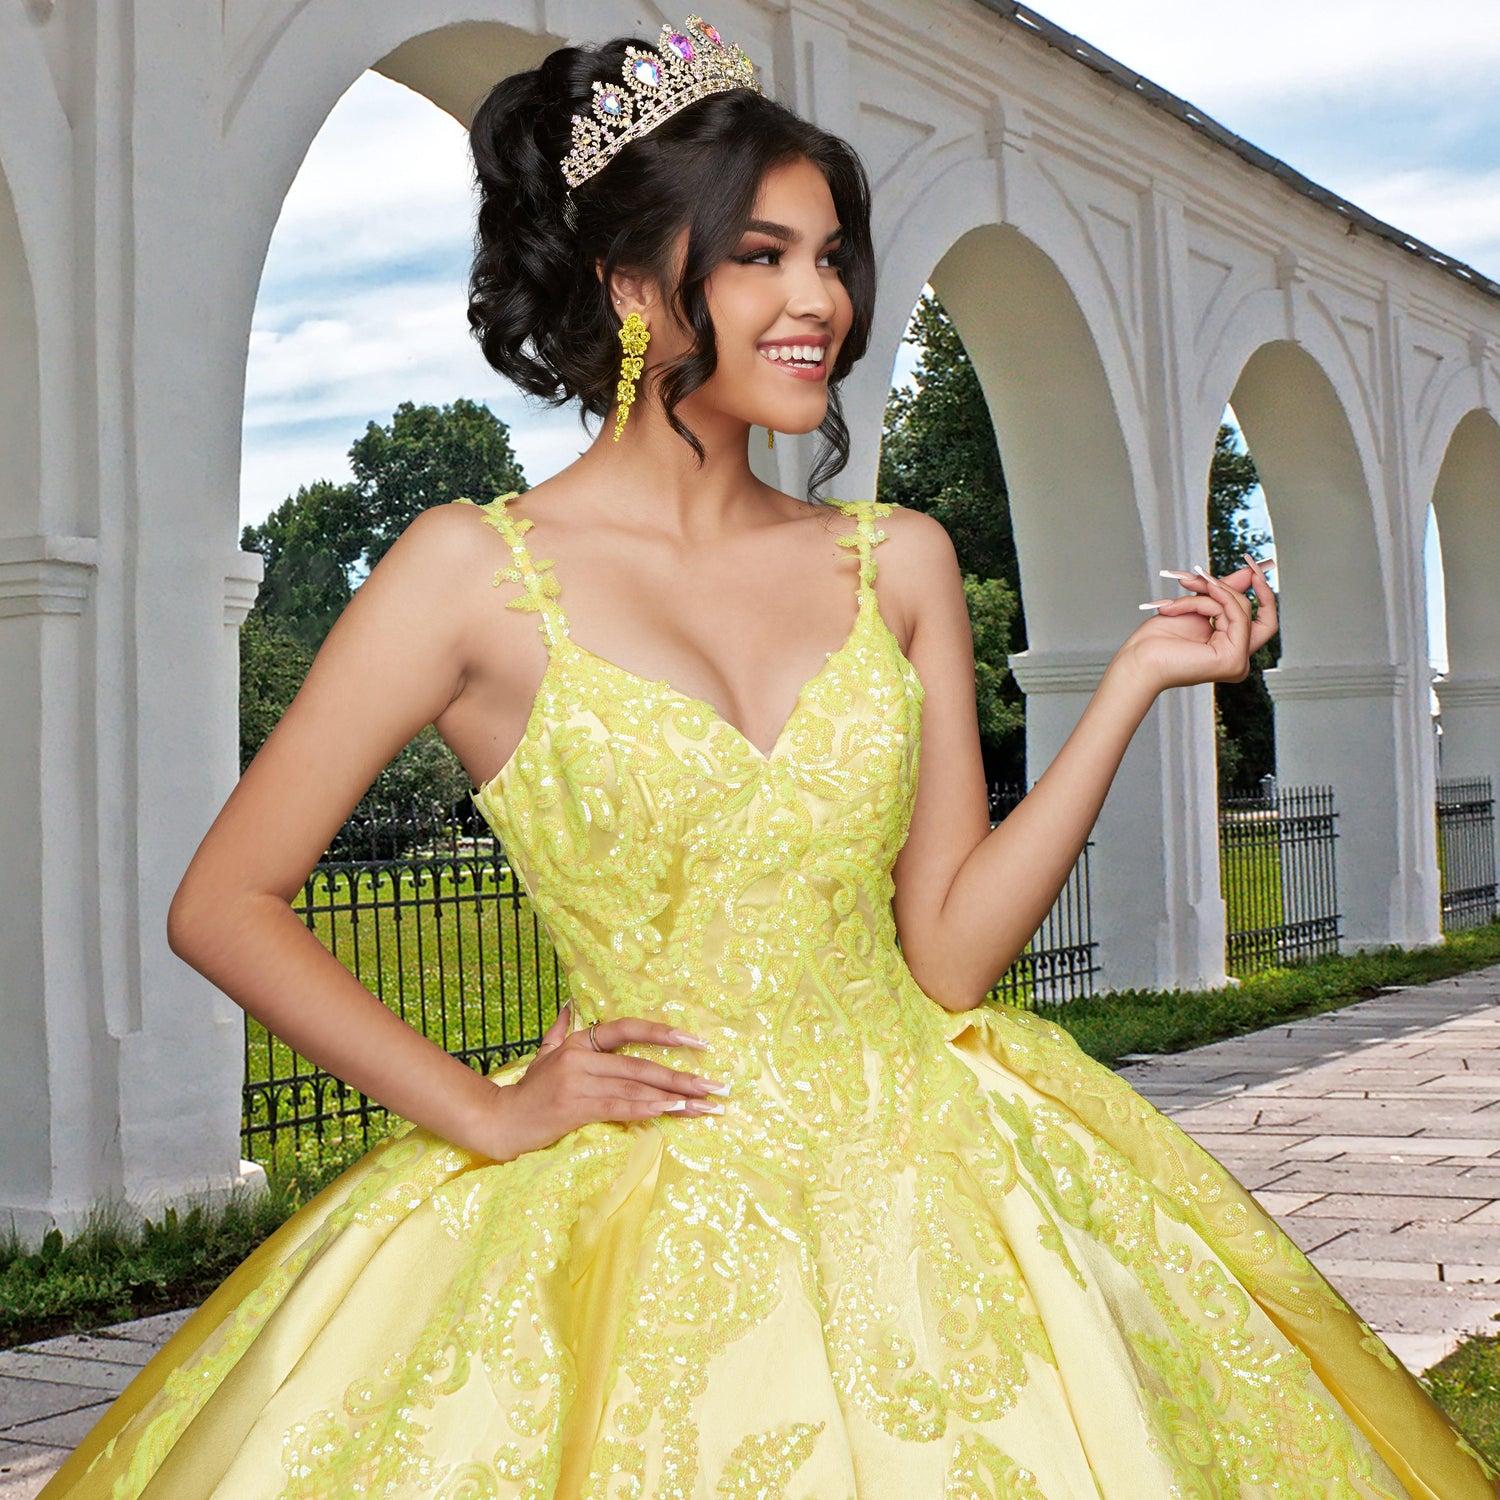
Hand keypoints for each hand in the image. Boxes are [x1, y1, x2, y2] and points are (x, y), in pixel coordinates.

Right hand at [494, 1001, 728, 1158]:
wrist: (499, 1120)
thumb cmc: (528, 1091)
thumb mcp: (543, 1054)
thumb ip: (558, 1029)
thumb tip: (567, 1004)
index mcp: (579, 1041)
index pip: (628, 1029)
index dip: (664, 1033)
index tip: (698, 1042)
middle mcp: (580, 1056)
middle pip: (641, 1065)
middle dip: (683, 1077)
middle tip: (716, 1086)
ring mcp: (577, 1081)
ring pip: (635, 1088)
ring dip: (673, 1098)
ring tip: (703, 1105)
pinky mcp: (574, 1106)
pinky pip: (618, 1107)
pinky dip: (646, 1110)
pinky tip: (670, 1112)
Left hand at [1123, 554, 1277, 695]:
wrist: (1138, 659)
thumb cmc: (1157, 641)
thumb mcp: (1196, 608)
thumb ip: (1223, 592)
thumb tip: (1250, 573)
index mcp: (1230, 650)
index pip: (1263, 621)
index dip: (1264, 595)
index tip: (1254, 570)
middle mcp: (1238, 660)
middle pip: (1252, 611)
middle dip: (1227, 586)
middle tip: (1205, 574)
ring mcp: (1237, 662)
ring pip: (1240, 608)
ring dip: (1207, 593)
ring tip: (1183, 591)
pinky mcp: (1232, 659)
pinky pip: (1234, 615)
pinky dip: (1211, 601)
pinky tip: (1190, 601)